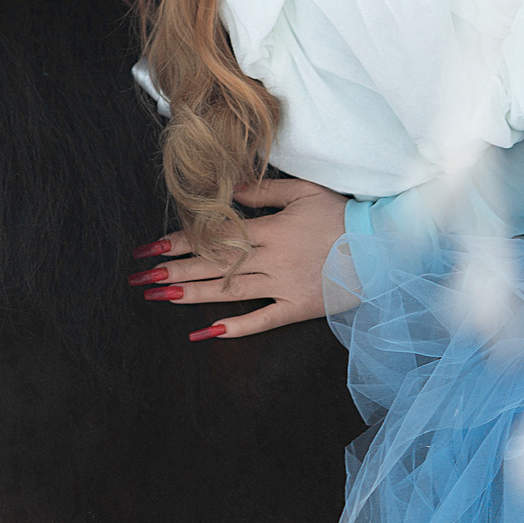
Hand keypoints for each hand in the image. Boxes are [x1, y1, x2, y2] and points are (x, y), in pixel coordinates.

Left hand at [128, 177, 348, 340]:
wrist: (383, 247)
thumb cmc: (343, 215)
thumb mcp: (304, 191)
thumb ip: (264, 190)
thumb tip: (231, 189)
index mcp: (269, 229)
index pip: (215, 235)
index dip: (180, 241)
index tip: (150, 246)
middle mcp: (270, 259)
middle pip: (214, 265)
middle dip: (174, 270)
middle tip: (140, 277)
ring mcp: (283, 285)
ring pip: (230, 291)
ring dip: (192, 294)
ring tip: (160, 297)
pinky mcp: (298, 307)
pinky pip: (263, 320)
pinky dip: (236, 328)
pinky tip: (206, 333)